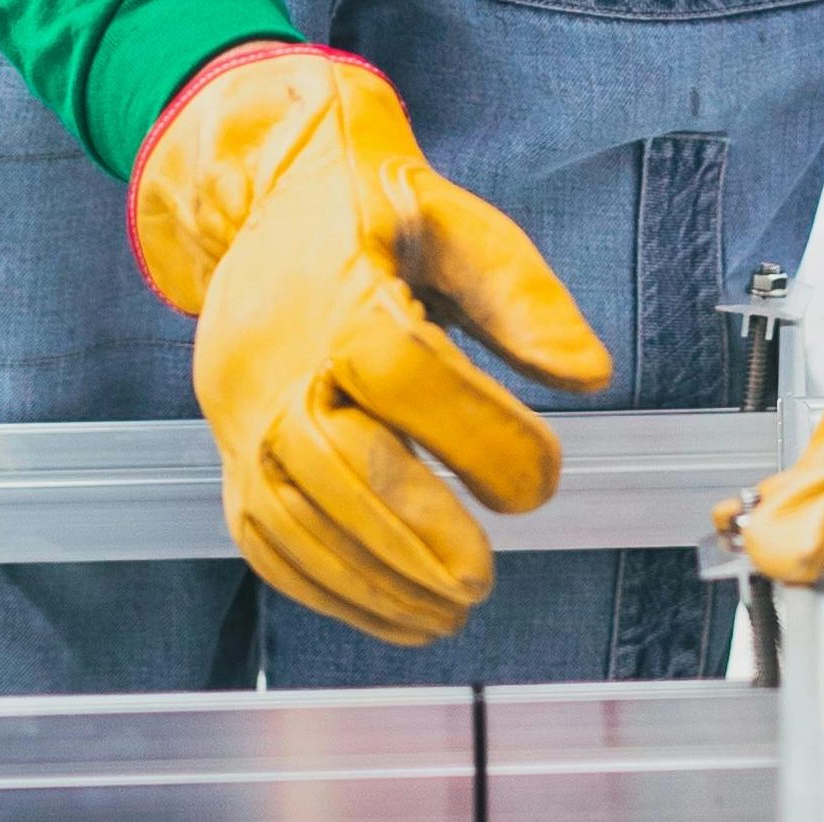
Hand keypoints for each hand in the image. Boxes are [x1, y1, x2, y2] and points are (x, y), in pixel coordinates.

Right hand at [131, 43, 611, 642]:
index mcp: (339, 287)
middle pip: (333, 455)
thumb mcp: (460, 224)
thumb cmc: (380, 217)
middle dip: (409, 528)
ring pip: (292, 512)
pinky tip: (395, 615)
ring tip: (450, 612)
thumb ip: (525, 297)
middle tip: (481, 579)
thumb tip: (590, 376)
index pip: (398, 366)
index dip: (472, 430)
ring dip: (370, 577)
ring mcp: (243, 418)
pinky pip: (264, 539)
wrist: (268, 208)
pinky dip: (326, 589)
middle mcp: (276, 359)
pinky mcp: (233, 460)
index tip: (540, 482)